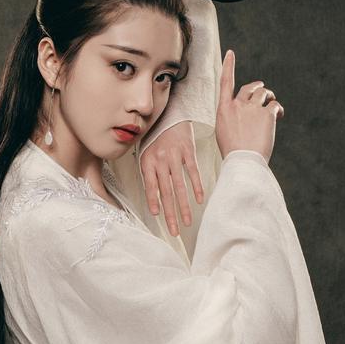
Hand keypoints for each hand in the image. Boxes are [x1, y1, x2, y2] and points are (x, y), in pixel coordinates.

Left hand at [139, 120, 203, 236]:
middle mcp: (160, 160)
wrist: (170, 113)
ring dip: (184, 206)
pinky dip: (196, 187)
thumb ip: (148, 173)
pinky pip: (193, 172)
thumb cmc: (156, 137)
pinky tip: (199, 200)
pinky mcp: (188, 152)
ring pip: (180, 186)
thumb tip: (152, 198)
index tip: (157, 216)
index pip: (150, 186)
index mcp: (147, 161)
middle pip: (165, 192)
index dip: (153, 201)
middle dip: (170, 213)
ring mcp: (175, 156)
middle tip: (174, 230)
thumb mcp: (145, 152)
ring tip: (187, 221)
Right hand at [216, 49, 284, 162]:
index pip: (225, 82)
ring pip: (263, 94)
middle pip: (249, 88)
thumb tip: (242, 115)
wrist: (243, 160)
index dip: (228, 66)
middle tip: (264, 90)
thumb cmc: (233, 152)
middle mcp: (237, 104)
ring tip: (272, 104)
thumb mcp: (224, 132)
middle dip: (258, 87)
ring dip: (269, 96)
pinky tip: (280, 116)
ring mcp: (252, 108)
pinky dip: (278, 109)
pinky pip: (275, 105)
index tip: (230, 53)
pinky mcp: (267, 114)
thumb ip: (232, 118)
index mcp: (223, 110)